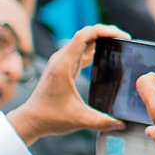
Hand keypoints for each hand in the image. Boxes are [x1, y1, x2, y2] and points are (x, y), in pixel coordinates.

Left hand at [7, 24, 127, 144]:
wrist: (30, 120)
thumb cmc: (50, 118)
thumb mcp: (79, 119)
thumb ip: (102, 121)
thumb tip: (122, 124)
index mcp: (63, 66)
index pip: (84, 36)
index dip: (103, 31)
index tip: (121, 35)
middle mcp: (60, 59)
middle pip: (84, 34)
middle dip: (105, 32)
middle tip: (124, 38)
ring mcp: (60, 62)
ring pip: (82, 41)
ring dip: (100, 38)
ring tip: (119, 42)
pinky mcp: (62, 67)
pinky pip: (79, 50)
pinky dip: (94, 47)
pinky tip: (105, 53)